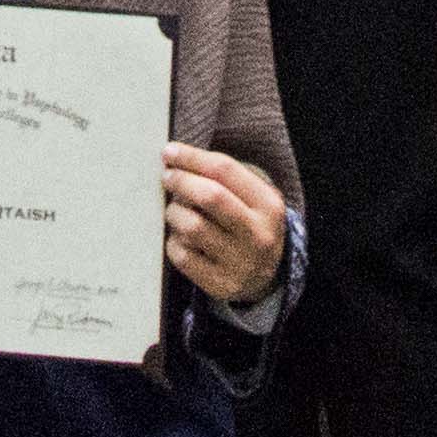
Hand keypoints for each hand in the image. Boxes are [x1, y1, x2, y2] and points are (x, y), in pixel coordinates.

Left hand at [161, 143, 286, 303]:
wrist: (267, 278)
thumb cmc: (250, 225)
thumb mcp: (253, 199)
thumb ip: (224, 178)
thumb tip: (176, 159)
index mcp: (269, 205)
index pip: (225, 170)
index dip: (192, 157)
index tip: (169, 151)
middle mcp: (258, 235)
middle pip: (210, 196)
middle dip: (181, 181)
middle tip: (167, 176)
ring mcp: (240, 263)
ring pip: (192, 227)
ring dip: (175, 212)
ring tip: (175, 210)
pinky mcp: (221, 285)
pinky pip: (183, 256)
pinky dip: (173, 241)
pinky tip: (179, 237)